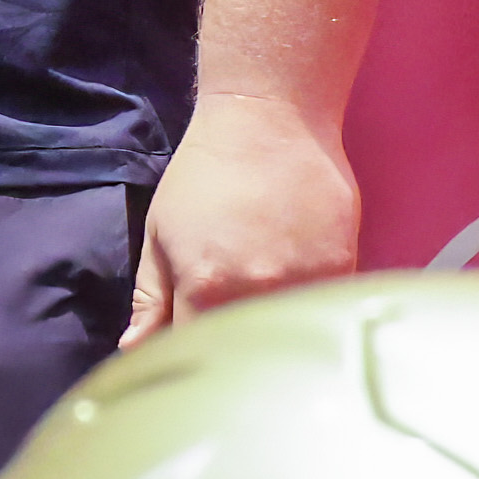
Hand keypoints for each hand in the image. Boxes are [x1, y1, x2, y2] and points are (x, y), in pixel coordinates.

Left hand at [123, 96, 359, 344]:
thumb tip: (134, 348)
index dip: (189, 357)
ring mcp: (306, 281)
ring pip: (289, 333)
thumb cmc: (203, 175)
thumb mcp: (159, 233)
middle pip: (246, 348)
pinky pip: (323, 310)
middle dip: (231, 350)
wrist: (268, 122)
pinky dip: (308, 312)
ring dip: (272, 333)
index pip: (194, 349)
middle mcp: (258, 290)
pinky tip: (295, 294)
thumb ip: (151, 299)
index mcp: (205, 286)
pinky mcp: (344, 267)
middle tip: (225, 332)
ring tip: (261, 311)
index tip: (188, 355)